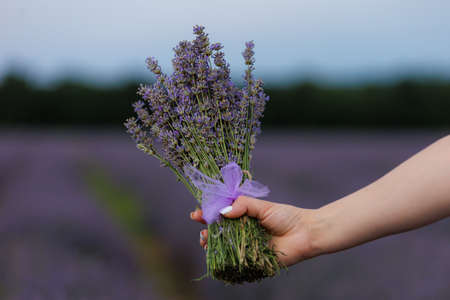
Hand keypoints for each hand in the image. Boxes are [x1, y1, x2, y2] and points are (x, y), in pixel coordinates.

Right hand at [190, 195, 318, 265]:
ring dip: (212, 246)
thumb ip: (243, 205)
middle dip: (206, 232)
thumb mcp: (263, 206)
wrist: (305, 233)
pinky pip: (236, 262)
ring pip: (224, 248)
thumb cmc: (286, 217)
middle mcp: (242, 232)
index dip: (207, 215)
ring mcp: (247, 247)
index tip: (196, 215)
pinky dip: (225, 261)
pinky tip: (218, 257)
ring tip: (206, 241)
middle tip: (202, 231)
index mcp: (243, 217)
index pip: (220, 215)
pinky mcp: (253, 261)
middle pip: (218, 233)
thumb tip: (223, 211)